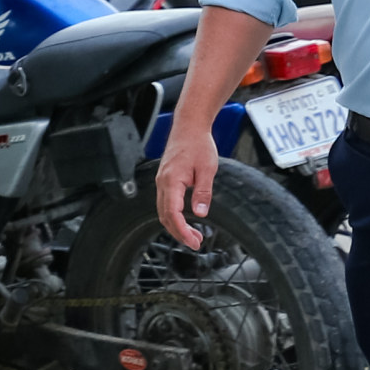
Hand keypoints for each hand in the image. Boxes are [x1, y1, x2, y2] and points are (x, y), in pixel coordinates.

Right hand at [153, 117, 223, 248]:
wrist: (189, 126)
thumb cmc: (198, 144)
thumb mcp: (207, 169)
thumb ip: (203, 192)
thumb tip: (201, 213)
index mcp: (171, 181)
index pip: (172, 213)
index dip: (182, 231)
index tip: (193, 241)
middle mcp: (162, 183)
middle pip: (165, 216)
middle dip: (179, 233)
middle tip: (196, 243)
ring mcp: (161, 182)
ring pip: (163, 211)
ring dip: (176, 226)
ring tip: (194, 236)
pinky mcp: (165, 180)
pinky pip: (165, 203)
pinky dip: (174, 216)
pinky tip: (185, 220)